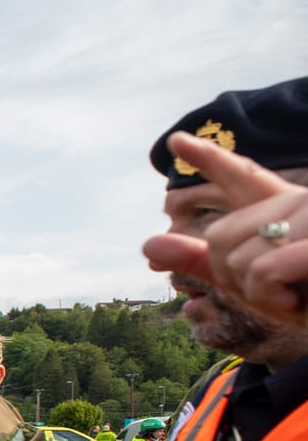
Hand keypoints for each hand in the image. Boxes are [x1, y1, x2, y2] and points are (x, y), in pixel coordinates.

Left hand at [143, 130, 307, 324]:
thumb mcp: (255, 285)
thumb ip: (205, 262)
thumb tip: (148, 244)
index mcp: (285, 208)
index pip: (242, 176)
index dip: (210, 158)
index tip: (177, 140)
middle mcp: (300, 201)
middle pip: (219, 237)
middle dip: (238, 278)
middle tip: (283, 290)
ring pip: (240, 258)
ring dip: (260, 294)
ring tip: (299, 294)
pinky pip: (262, 270)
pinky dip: (271, 298)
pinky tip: (301, 300)